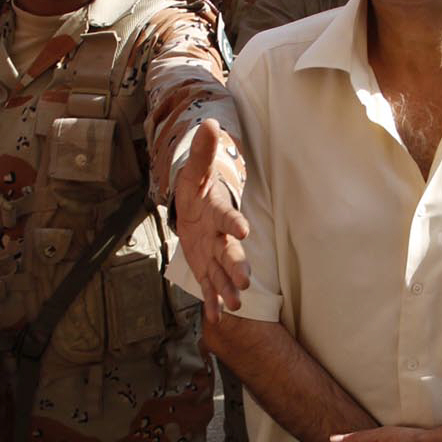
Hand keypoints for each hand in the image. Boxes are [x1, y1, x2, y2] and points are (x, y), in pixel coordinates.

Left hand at [173, 118, 250, 322]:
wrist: (197, 206)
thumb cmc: (198, 187)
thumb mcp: (195, 170)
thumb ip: (202, 152)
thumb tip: (209, 123)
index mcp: (218, 212)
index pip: (228, 218)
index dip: (234, 224)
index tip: (244, 230)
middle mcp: (220, 237)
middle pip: (229, 253)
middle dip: (237, 266)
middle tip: (246, 282)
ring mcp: (214, 254)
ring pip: (222, 274)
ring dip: (228, 289)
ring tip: (235, 305)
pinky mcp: (206, 267)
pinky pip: (209, 287)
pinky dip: (211, 302)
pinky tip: (215, 318)